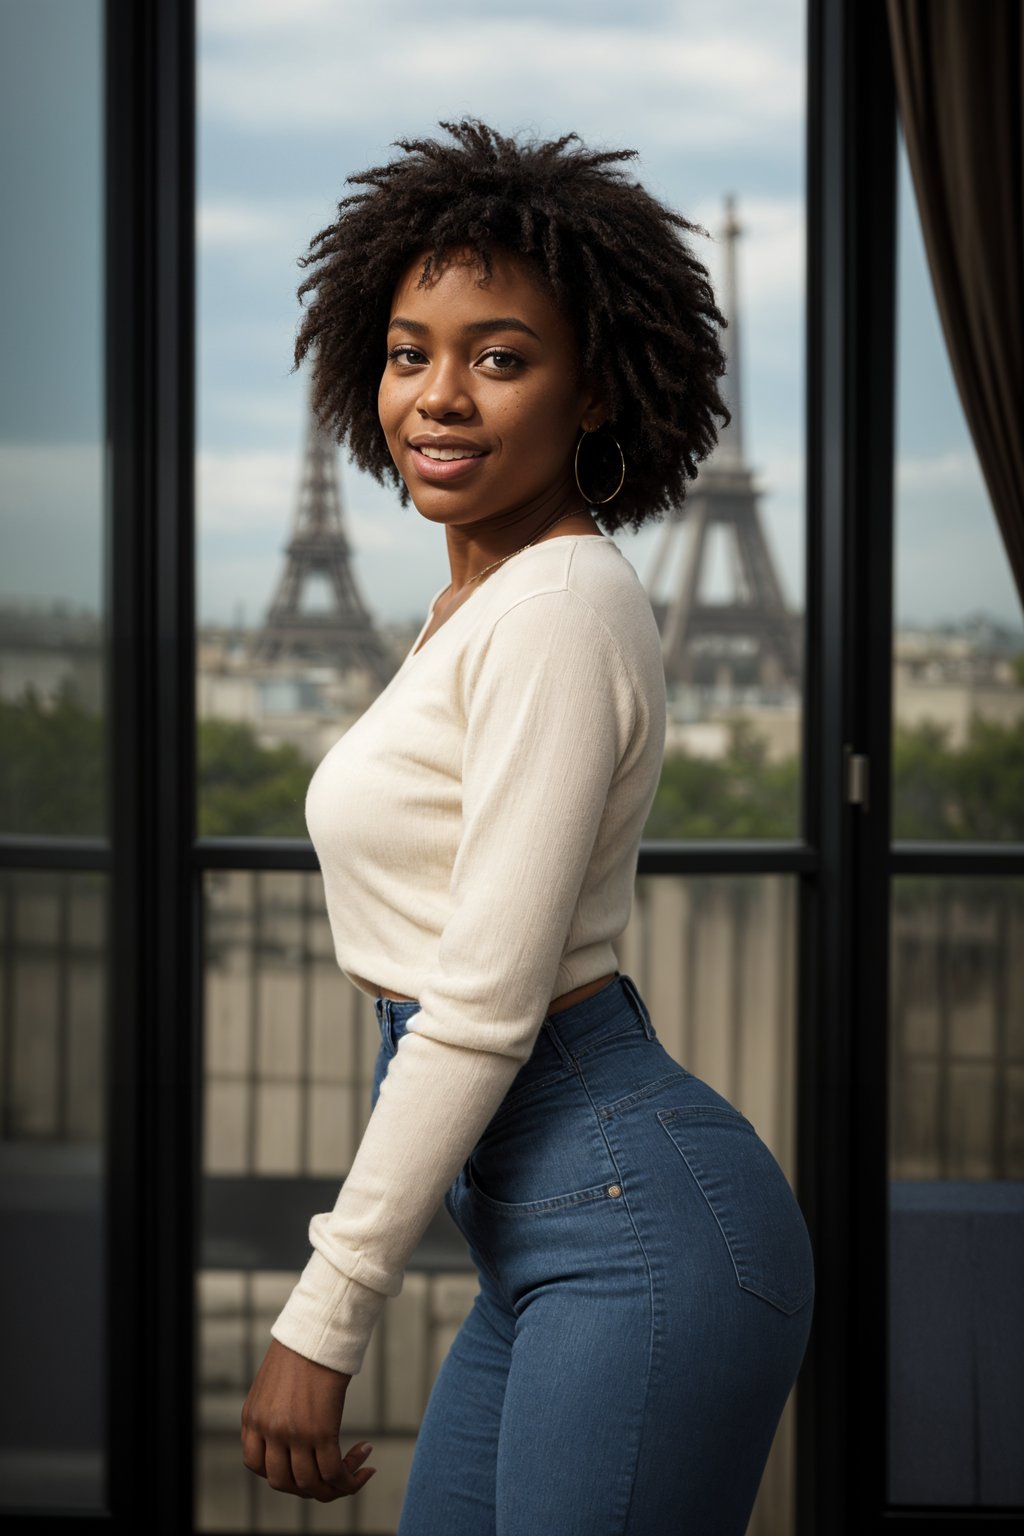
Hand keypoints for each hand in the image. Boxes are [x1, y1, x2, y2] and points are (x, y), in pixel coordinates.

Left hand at [241, 1337, 376, 1500]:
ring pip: (310, 1484)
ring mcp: (293, 1433)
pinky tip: (364, 1463)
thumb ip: (274, 1409)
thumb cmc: (304, 1347)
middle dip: (308, 1486)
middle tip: (330, 1474)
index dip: (279, 1473)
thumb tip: (292, 1428)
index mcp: (253, 1417)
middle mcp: (269, 1430)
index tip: (303, 1464)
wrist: (320, 1326)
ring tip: (354, 1470)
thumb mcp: (274, 1382)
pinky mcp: (321, 1431)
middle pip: (283, 1482)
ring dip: (335, 1486)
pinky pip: (335, 1472)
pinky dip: (350, 1478)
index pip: (256, 1465)